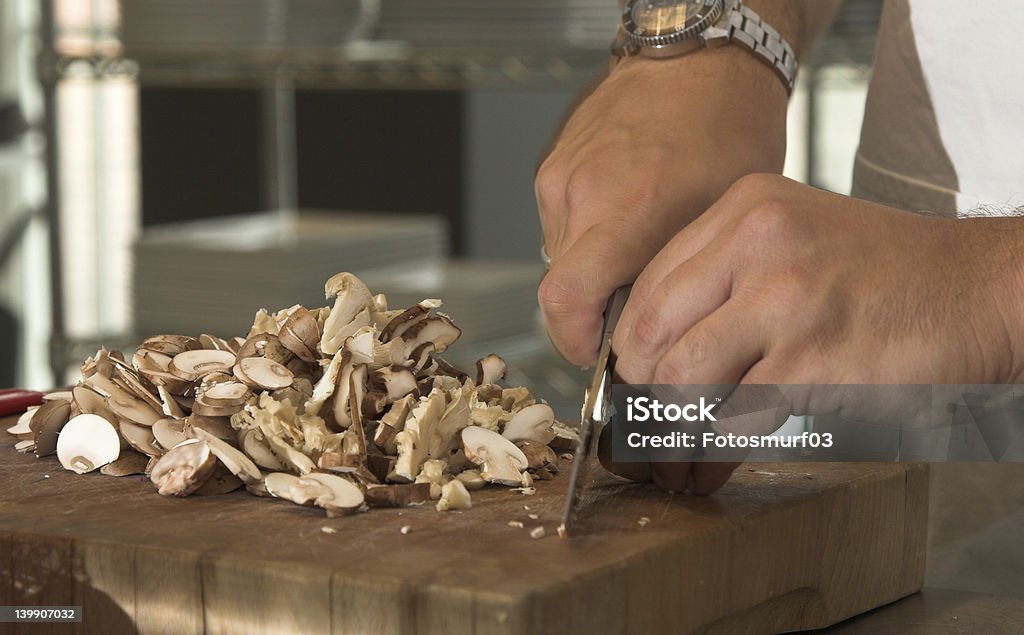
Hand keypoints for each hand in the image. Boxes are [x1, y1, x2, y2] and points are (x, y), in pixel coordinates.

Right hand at [535, 50, 787, 366]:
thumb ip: (677, 281)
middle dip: (591, 315)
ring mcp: (561, 177)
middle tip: (632, 317)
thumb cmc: (727, 129)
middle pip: (560, 290)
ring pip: (561, 259)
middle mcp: (583, 193)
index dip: (575, 342)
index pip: (565, 301)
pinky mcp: (553, 166)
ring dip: (592, 274)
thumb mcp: (722, 221)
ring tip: (638, 253)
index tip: (599, 357)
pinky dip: (589, 238)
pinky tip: (627, 219)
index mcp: (629, 209)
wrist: (700, 62)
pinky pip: (562, 224)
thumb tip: (653, 336)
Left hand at [612, 173, 1023, 491]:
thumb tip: (655, 355)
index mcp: (744, 208)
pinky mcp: (815, 359)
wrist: (980, 292)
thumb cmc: (886, 275)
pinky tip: (708, 471)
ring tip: (668, 462)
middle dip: (637, 396)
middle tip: (639, 431)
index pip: (650, 287)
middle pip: (652, 334)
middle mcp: (757, 242)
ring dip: (666, 436)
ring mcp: (786, 299)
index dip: (632, 349)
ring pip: (682, 380)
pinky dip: (713, 456)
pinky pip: (736, 419)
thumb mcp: (796, 240)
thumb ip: (725, 281)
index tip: (630, 386)